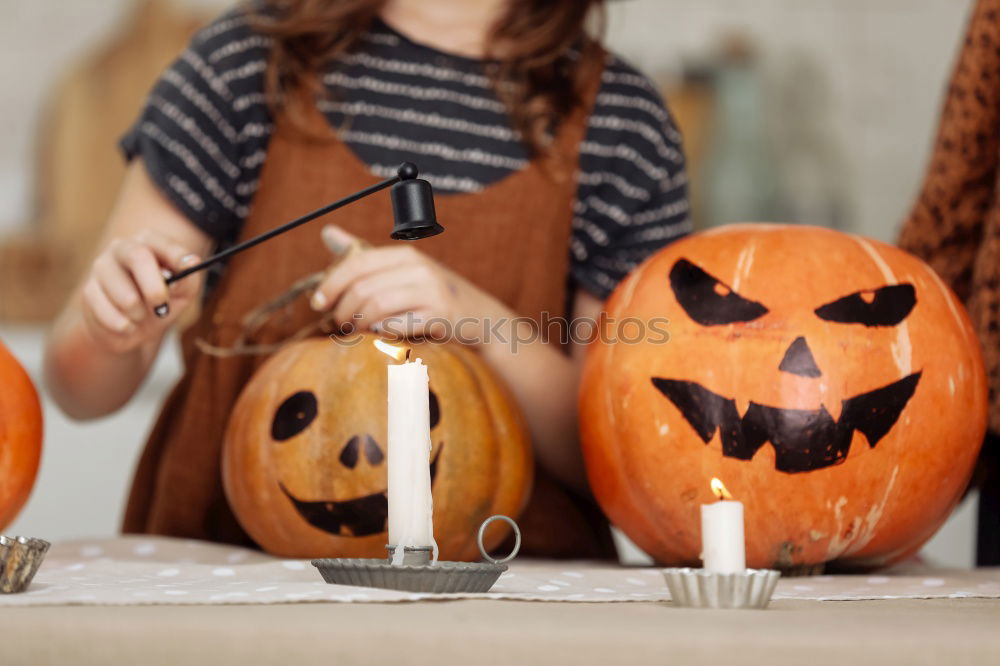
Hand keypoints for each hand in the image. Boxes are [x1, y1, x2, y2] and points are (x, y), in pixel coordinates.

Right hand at [80, 231, 201, 352]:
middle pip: (138, 256)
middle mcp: (122, 248)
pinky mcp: (89, 291)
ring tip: (141, 316)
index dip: (176, 255)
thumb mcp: (182, 294)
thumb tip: (189, 265)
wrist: (130, 329)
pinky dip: (125, 326)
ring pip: (125, 294)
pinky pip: (109, 313)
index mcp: (147, 243)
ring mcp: (102, 267)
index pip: (160, 242)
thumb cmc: (160, 304)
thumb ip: (188, 280)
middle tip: (161, 305)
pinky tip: (126, 324)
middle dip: (155, 287)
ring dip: (140, 314)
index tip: (188, 268)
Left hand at [311, 225, 508, 341]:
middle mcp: (419, 268)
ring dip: (357, 323)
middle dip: (341, 310)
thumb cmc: (434, 298)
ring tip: (354, 332)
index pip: (357, 263)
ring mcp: (431, 292)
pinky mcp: (439, 316)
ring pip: (376, 306)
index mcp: (406, 255)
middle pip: (362, 287)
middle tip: (336, 324)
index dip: (331, 284)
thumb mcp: (403, 271)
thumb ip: (364, 255)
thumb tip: (327, 232)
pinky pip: (396, 325)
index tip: (317, 303)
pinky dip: (380, 333)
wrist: (482, 320)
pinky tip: (378, 336)